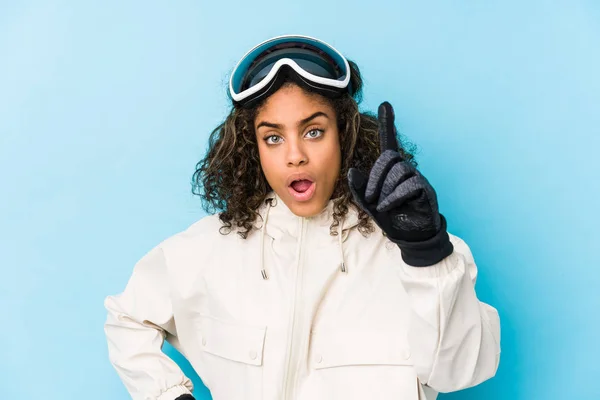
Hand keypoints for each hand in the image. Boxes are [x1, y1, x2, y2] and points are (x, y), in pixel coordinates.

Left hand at [348, 102, 452, 265]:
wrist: (409, 235)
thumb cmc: (389, 216)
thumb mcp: (368, 202)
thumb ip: (359, 187)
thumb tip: (352, 171)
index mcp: (391, 169)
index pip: (389, 142)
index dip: (388, 123)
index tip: (385, 104)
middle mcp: (405, 169)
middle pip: (389, 158)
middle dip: (375, 177)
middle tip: (371, 197)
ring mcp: (417, 178)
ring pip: (398, 171)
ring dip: (384, 189)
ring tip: (381, 205)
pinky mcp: (425, 190)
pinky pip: (409, 184)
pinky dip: (394, 196)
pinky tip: (388, 205)